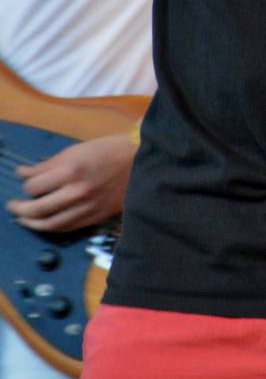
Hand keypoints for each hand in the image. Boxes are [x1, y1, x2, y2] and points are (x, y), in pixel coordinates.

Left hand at [5, 133, 136, 231]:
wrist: (140, 160)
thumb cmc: (107, 150)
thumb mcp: (76, 150)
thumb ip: (48, 164)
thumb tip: (24, 173)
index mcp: (71, 170)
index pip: (34, 186)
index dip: (25, 184)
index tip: (24, 180)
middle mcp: (77, 192)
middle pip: (37, 209)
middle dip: (20, 208)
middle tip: (13, 205)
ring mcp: (87, 207)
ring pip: (50, 224)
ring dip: (32, 223)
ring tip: (24, 218)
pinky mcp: (95, 217)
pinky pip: (67, 228)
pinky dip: (52, 227)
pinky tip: (45, 223)